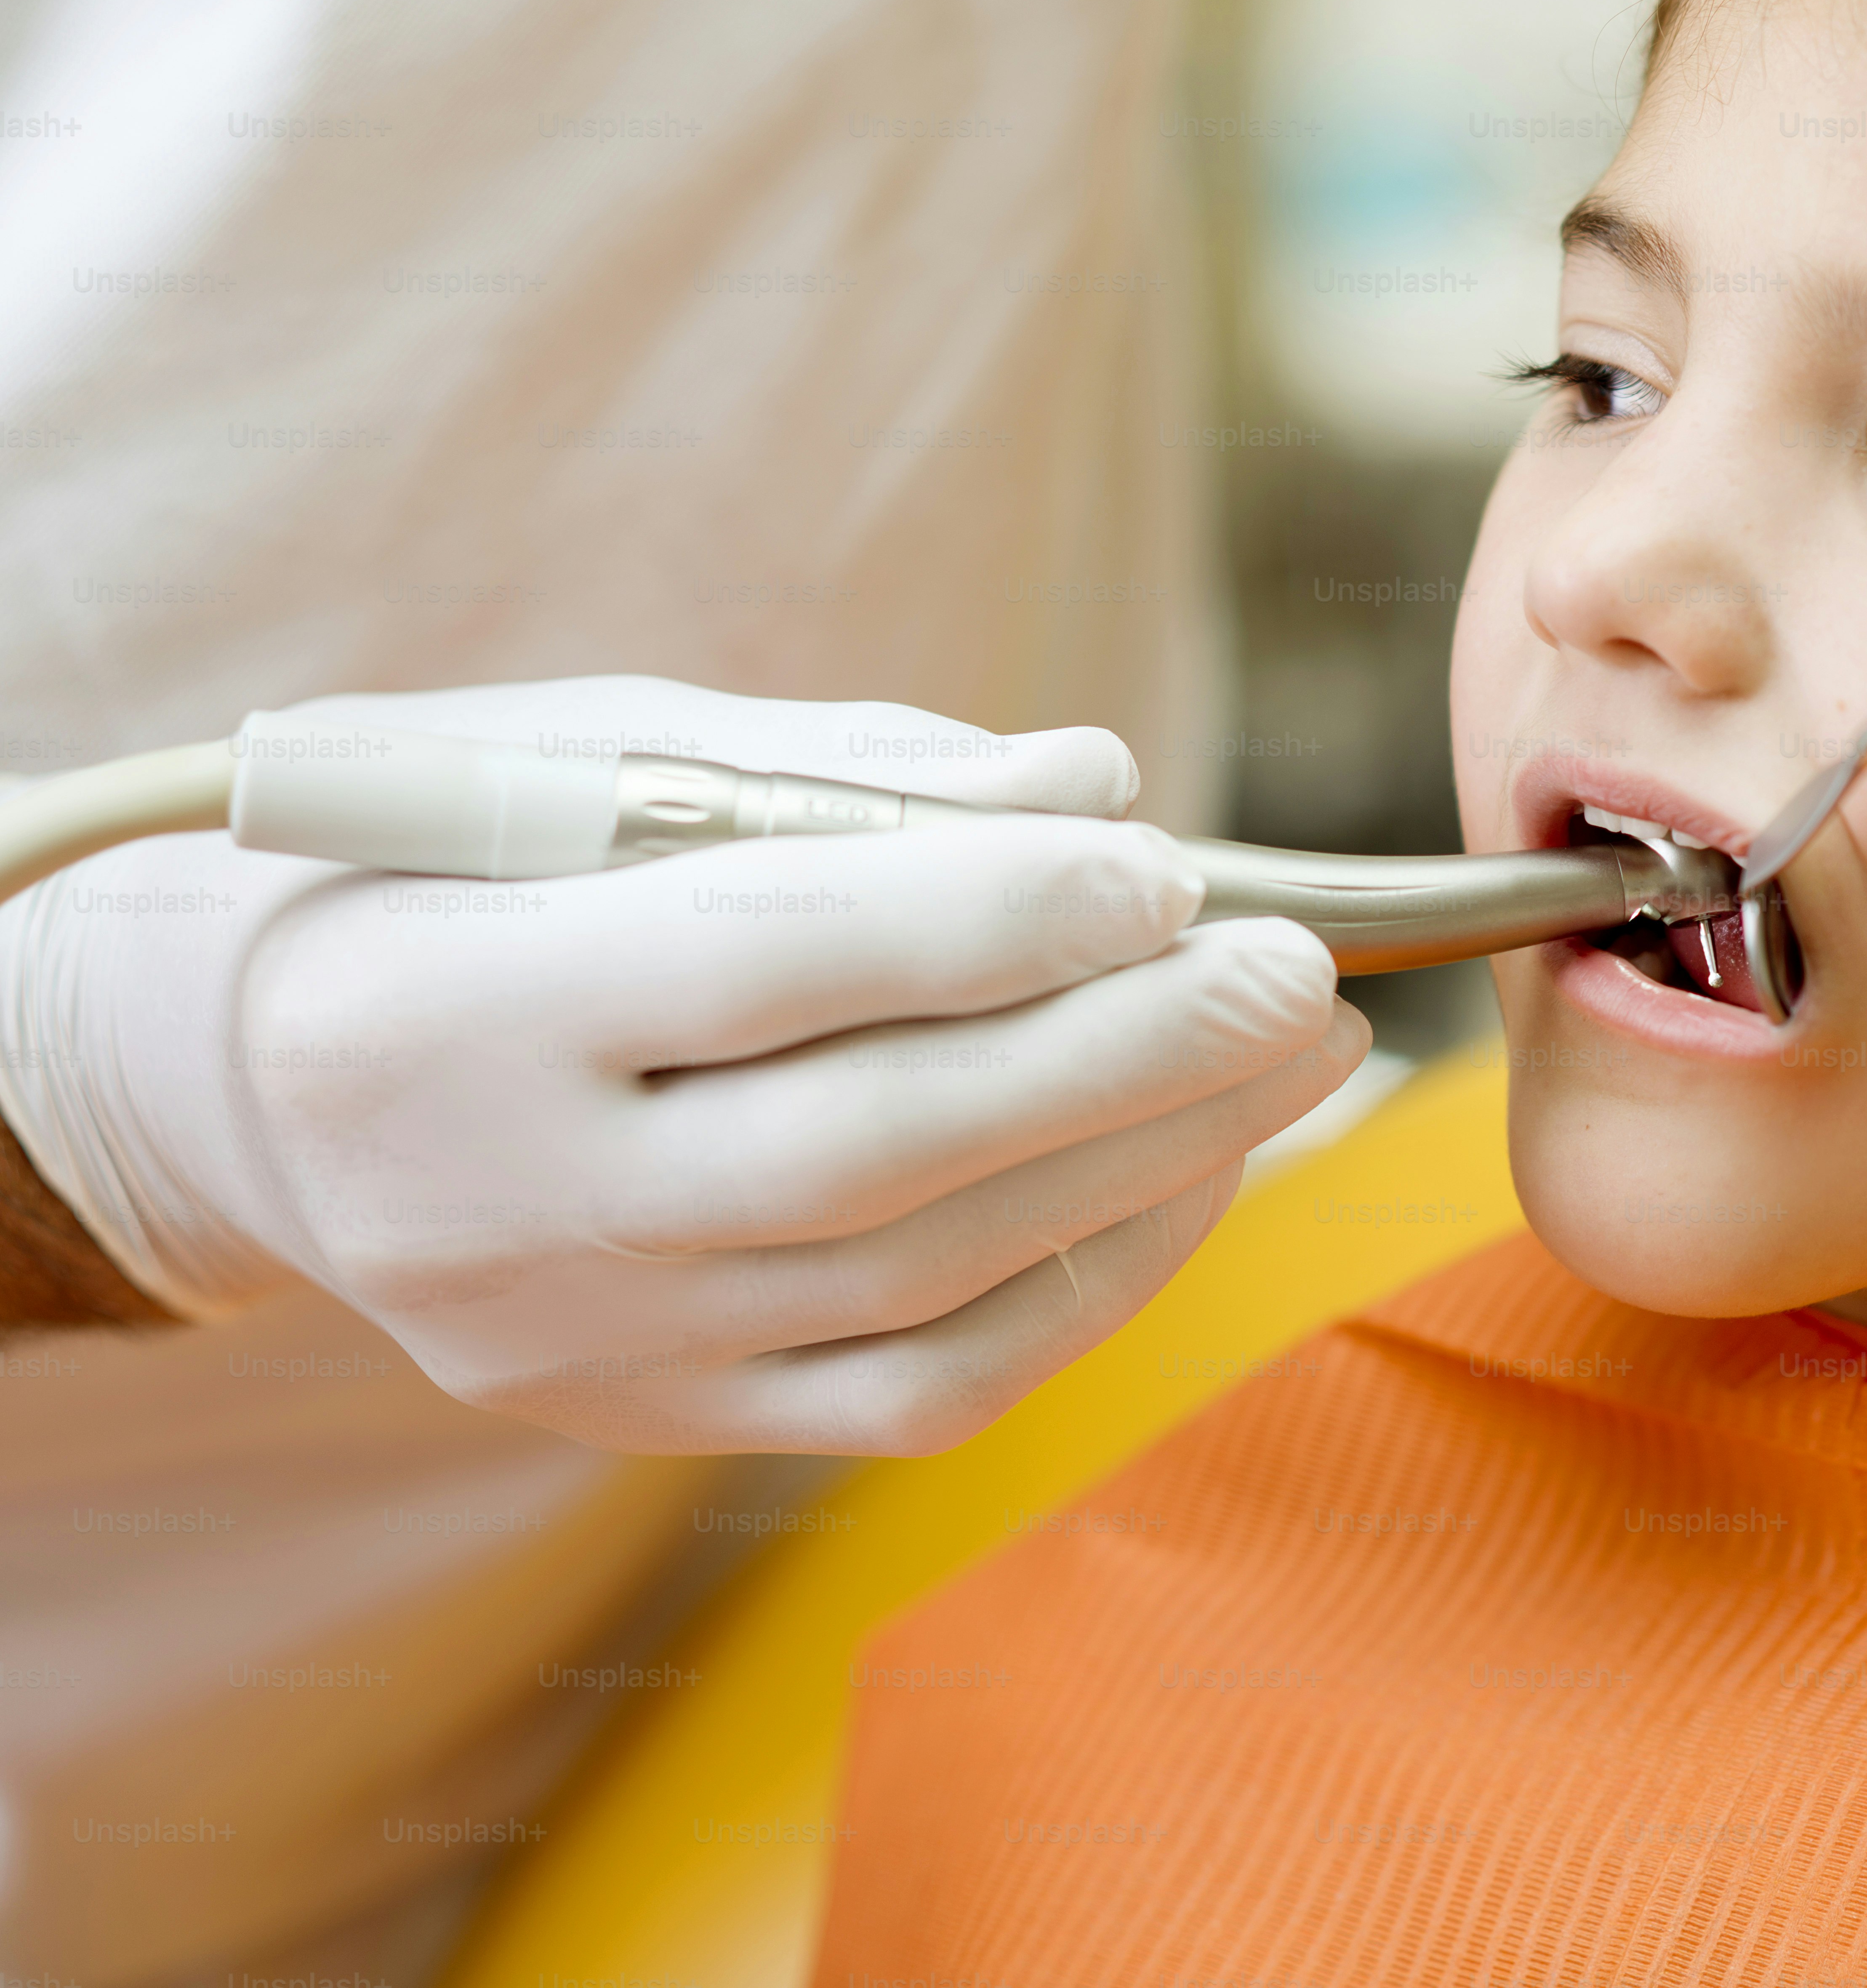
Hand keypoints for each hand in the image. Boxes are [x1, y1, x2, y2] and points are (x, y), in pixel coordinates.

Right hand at [0, 677, 1364, 1452]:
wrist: (251, 1092)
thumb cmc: (445, 878)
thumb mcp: (580, 768)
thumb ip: (836, 777)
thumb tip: (1097, 789)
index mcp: (444, 1002)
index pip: (768, 961)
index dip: (993, 915)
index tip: (1169, 871)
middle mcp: (506, 1204)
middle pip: (870, 1150)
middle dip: (1120, 1057)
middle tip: (1293, 977)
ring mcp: (582, 1343)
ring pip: (920, 1284)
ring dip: (1144, 1167)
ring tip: (1288, 1061)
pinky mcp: (651, 1420)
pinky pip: (917, 1395)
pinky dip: (1084, 1286)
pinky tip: (1189, 1175)